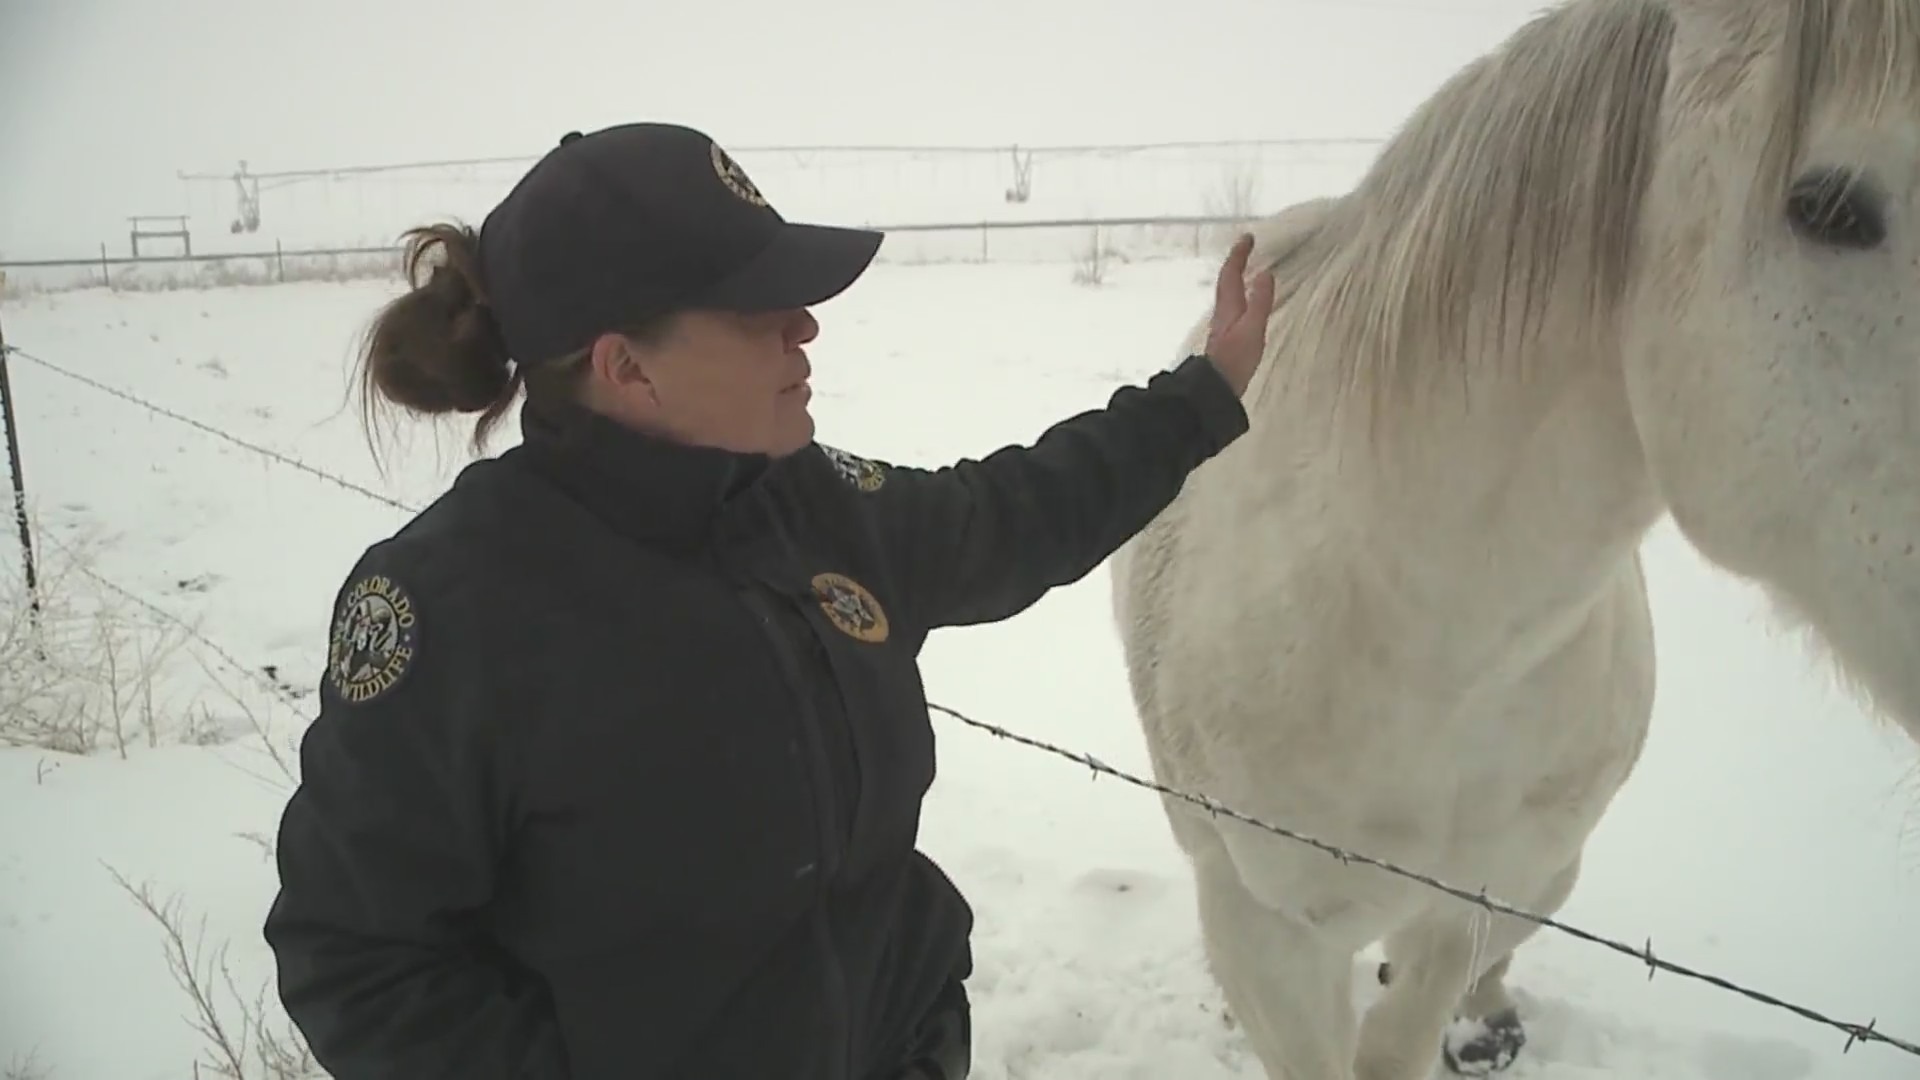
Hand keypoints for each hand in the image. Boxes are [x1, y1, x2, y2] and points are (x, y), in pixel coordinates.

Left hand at [1202, 233, 1277, 397]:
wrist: (1217, 389)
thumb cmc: (1236, 360)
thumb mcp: (1253, 329)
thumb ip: (1260, 302)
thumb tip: (1264, 273)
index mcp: (1229, 306)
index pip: (1231, 273)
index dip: (1239, 254)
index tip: (1247, 237)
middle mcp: (1223, 312)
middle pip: (1228, 281)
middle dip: (1237, 262)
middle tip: (1247, 248)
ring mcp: (1224, 325)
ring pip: (1229, 293)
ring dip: (1237, 278)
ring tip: (1247, 269)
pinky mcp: (1227, 337)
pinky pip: (1234, 306)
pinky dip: (1240, 295)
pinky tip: (1246, 304)